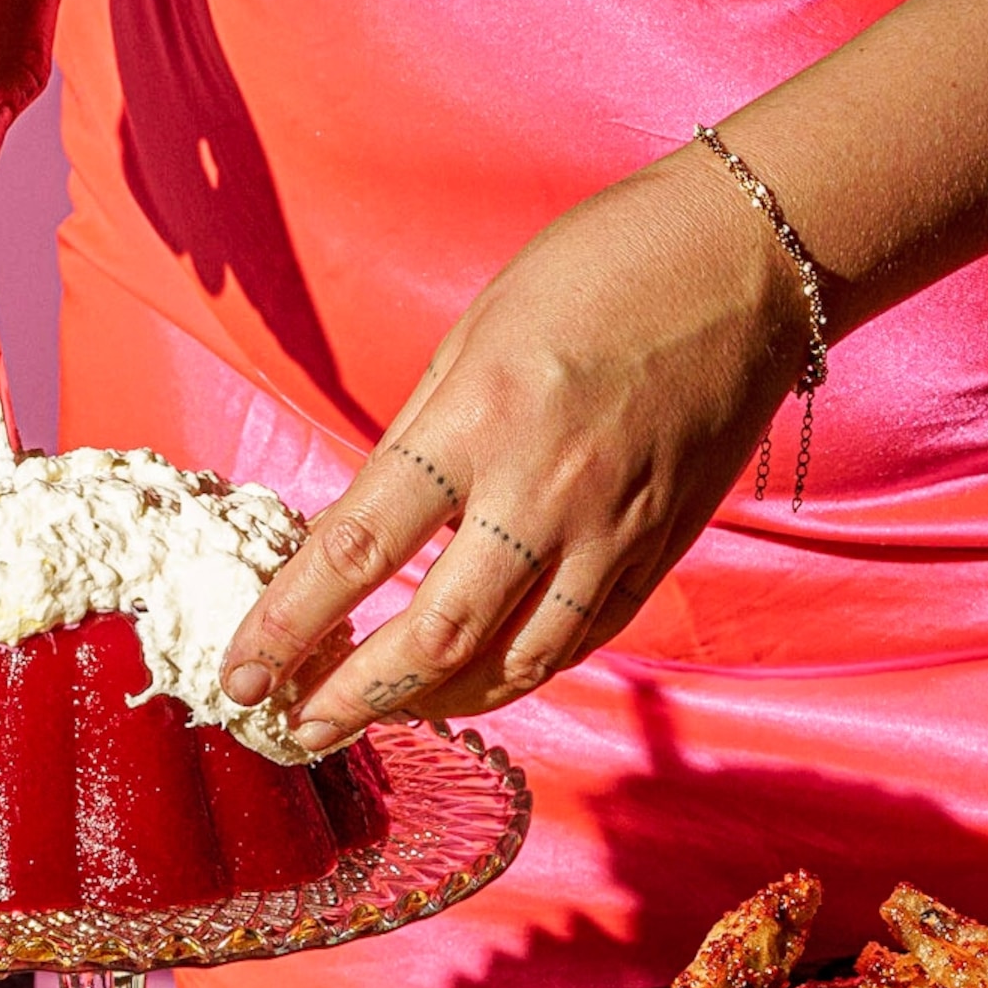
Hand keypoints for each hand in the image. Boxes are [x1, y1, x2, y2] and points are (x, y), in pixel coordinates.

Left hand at [220, 148, 811, 736]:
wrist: (746, 261)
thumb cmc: (596, 271)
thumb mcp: (470, 336)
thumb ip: (418, 442)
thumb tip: (364, 530)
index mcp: (477, 420)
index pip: (360, 548)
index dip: (289, 626)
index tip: (240, 673)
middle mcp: (544, 490)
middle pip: (436, 634)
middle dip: (355, 695)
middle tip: (297, 725)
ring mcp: (612, 530)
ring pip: (515, 662)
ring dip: (436, 703)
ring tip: (378, 714)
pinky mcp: (659, 549)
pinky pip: (578, 641)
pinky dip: (517, 673)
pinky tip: (473, 680)